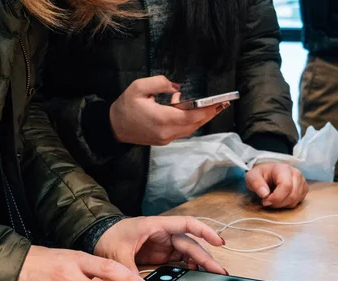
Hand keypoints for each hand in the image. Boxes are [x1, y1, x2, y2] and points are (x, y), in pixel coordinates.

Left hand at [94, 216, 227, 274]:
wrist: (98, 236)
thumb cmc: (108, 236)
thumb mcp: (117, 254)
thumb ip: (128, 271)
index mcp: (156, 226)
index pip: (187, 224)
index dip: (205, 231)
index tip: (219, 241)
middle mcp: (164, 234)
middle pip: (191, 244)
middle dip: (206, 258)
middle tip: (219, 273)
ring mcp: (164, 245)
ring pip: (188, 254)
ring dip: (200, 264)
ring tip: (212, 277)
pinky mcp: (161, 255)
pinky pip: (179, 262)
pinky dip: (189, 269)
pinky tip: (196, 278)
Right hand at [109, 76, 227, 145]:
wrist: (114, 127)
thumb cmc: (125, 106)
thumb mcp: (139, 87)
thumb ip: (160, 83)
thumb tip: (178, 88)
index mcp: (161, 119)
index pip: (191, 116)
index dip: (207, 110)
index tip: (219, 102)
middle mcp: (167, 132)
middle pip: (194, 124)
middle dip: (210, 114)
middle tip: (223, 103)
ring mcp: (166, 138)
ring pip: (190, 129)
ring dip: (202, 118)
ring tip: (213, 106)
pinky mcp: (164, 140)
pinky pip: (182, 131)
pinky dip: (189, 121)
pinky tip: (188, 109)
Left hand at [245, 163, 308, 208]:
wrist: (268, 171)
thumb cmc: (261, 174)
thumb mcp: (252, 177)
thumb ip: (256, 184)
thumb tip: (265, 194)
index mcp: (283, 169)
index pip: (286, 186)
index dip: (276, 198)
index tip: (265, 201)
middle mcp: (296, 174)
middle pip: (292, 195)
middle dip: (277, 203)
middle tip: (266, 201)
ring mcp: (302, 181)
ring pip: (295, 200)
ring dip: (281, 204)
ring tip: (272, 199)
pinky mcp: (303, 189)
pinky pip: (297, 202)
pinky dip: (287, 204)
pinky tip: (280, 199)